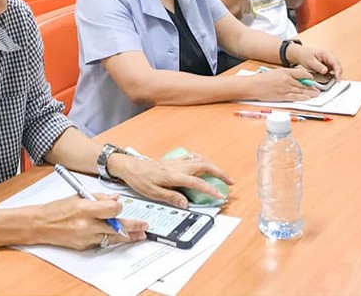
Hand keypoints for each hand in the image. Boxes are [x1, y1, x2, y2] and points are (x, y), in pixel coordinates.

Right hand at [34, 194, 147, 249]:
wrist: (40, 224)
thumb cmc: (57, 208)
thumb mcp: (77, 196)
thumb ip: (99, 197)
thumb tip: (116, 198)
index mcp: (85, 208)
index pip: (111, 209)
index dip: (119, 207)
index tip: (121, 206)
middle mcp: (86, 224)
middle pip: (116, 226)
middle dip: (133, 226)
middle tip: (144, 226)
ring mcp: (85, 237)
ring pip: (112, 237)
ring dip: (127, 236)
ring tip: (139, 235)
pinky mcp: (83, 246)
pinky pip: (102, 242)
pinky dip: (110, 238)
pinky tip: (118, 236)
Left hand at [111, 154, 234, 208]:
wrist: (130, 166)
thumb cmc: (140, 180)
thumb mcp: (153, 193)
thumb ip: (171, 197)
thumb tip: (186, 204)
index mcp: (174, 176)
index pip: (197, 183)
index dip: (210, 189)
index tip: (220, 195)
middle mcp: (178, 166)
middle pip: (204, 166)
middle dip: (219, 173)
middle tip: (230, 182)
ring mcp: (177, 162)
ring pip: (200, 160)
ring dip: (213, 166)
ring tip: (221, 174)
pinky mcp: (174, 160)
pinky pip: (193, 157)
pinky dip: (203, 161)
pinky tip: (205, 165)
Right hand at [246, 66, 319, 101]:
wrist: (253, 85)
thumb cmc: (261, 79)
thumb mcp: (275, 72)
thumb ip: (285, 75)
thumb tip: (294, 79)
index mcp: (285, 72)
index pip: (301, 73)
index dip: (309, 77)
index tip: (312, 79)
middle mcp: (287, 79)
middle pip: (303, 83)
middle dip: (311, 86)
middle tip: (317, 89)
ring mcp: (285, 88)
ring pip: (301, 91)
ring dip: (310, 93)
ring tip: (315, 94)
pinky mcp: (282, 96)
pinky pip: (295, 97)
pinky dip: (302, 97)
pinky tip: (307, 98)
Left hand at [289, 45, 342, 79]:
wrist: (301, 54)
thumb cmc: (305, 55)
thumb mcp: (310, 61)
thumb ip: (318, 66)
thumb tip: (325, 71)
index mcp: (327, 53)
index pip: (335, 62)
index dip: (338, 71)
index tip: (337, 78)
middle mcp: (330, 57)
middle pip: (337, 67)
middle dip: (337, 75)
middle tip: (335, 83)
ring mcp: (329, 62)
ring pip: (335, 71)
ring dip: (333, 77)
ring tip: (330, 83)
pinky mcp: (327, 67)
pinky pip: (331, 73)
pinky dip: (330, 77)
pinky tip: (327, 81)